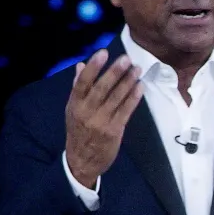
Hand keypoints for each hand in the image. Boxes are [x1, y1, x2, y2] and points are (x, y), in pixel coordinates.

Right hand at [64, 49, 142, 188]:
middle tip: (126, 58)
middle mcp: (86, 112)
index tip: (103, 53)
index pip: (82, 83)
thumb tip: (81, 66)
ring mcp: (101, 122)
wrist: (81, 162)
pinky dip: (133, 98)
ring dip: (128, 82)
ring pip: (115, 99)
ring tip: (137, 69)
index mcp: (74, 105)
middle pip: (101, 89)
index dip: (93, 67)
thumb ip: (78, 88)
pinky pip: (125, 112)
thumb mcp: (73, 110)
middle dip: (114, 72)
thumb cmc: (78, 131)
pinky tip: (140, 87)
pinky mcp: (114, 131)